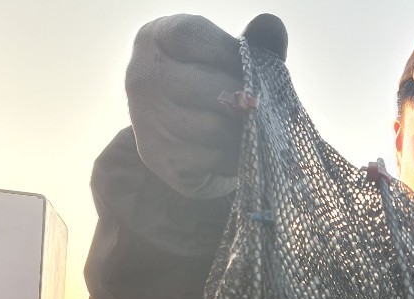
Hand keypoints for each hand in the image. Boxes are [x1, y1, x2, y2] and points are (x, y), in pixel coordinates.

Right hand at [125, 14, 286, 198]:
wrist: (184, 146)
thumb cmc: (212, 91)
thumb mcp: (230, 61)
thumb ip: (253, 44)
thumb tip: (271, 25)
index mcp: (155, 39)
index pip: (191, 35)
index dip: (229, 52)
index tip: (249, 68)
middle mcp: (142, 76)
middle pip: (212, 87)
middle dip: (246, 102)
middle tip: (256, 108)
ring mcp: (147, 119)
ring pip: (217, 128)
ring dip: (244, 134)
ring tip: (248, 131)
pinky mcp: (160, 157)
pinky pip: (215, 158)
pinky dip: (235, 159)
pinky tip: (233, 152)